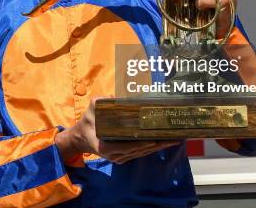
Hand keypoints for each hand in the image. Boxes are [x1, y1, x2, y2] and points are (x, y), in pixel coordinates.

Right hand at [55, 98, 178, 163]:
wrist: (80, 138)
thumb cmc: (87, 123)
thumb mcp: (90, 110)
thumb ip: (100, 102)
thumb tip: (114, 97)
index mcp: (107, 148)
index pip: (130, 145)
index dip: (145, 142)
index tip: (158, 137)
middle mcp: (116, 156)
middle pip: (141, 150)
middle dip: (158, 144)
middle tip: (175, 137)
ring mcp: (120, 158)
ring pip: (142, 153)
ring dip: (158, 147)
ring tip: (174, 139)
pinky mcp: (123, 157)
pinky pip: (139, 153)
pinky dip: (151, 148)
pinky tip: (163, 142)